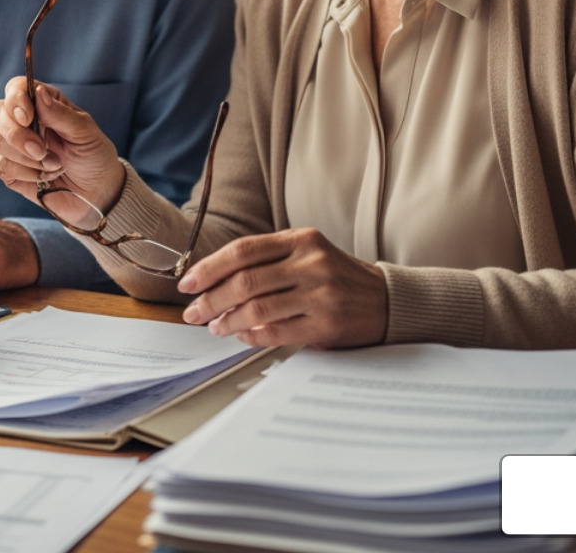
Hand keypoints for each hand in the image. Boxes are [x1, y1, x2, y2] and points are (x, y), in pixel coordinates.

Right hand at [0, 77, 125, 226]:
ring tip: (54, 165)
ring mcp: (13, 146)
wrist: (96, 192)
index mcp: (42, 104)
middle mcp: (23, 122)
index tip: (28, 116)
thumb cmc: (94, 156)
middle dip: (16, 133)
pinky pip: (2, 166)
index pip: (16, 88)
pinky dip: (27, 173)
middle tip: (41, 150)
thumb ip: (60, 113)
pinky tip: (45, 176)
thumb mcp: (85, 132)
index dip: (15, 99)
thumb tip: (38, 92)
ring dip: (25, 157)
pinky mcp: (10, 170)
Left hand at [176, 228, 387, 348]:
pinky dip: (252, 335)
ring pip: (257, 309)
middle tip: (193, 312)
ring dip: (227, 320)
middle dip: (211, 299)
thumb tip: (213, 282)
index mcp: (301, 240)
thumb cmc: (337, 276)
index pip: (243, 250)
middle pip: (245, 281)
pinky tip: (240, 335)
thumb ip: (267, 261)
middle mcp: (311, 263)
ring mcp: (320, 294)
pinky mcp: (326, 324)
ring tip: (214, 326)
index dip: (209, 267)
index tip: (188, 282)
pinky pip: (277, 331)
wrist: (387, 300)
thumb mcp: (307, 253)